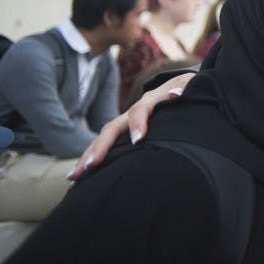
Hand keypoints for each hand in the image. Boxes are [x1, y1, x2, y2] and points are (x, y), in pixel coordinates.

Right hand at [67, 72, 194, 180]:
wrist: (178, 86)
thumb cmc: (186, 91)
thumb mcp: (189, 87)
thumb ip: (184, 91)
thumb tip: (176, 95)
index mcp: (151, 101)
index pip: (141, 110)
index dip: (138, 123)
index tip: (138, 140)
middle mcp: (132, 111)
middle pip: (112, 128)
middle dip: (101, 147)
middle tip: (91, 166)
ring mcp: (125, 121)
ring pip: (103, 138)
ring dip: (88, 156)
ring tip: (74, 177)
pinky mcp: (123, 132)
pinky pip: (104, 145)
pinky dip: (92, 158)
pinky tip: (79, 177)